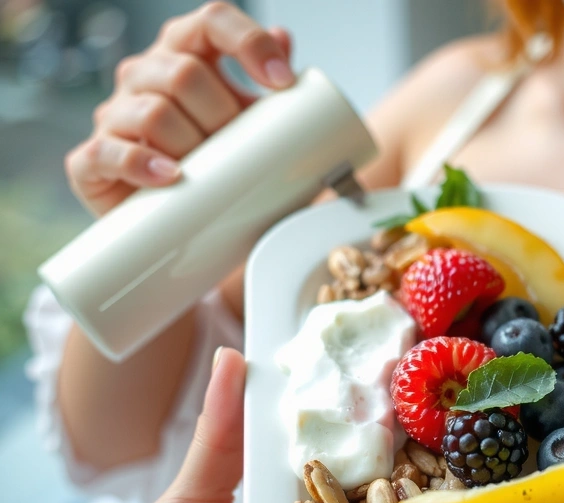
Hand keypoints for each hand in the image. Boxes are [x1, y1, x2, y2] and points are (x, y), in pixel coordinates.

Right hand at [66, 1, 293, 216]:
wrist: (186, 230)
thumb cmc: (218, 168)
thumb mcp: (251, 126)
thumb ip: (267, 85)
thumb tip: (283, 39)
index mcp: (185, 54)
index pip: (212, 21)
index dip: (249, 42)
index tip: (283, 82)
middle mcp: (145, 75)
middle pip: (184, 73)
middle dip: (222, 115)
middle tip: (242, 150)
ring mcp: (115, 115)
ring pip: (152, 113)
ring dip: (190, 145)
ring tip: (209, 173)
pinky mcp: (92, 160)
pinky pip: (109, 154)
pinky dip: (142, 165)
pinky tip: (170, 177)